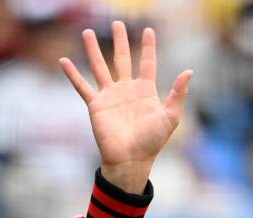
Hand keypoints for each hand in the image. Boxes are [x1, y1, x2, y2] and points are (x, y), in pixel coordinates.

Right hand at [60, 21, 191, 193]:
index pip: (147, 63)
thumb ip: (178, 93)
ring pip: (100, 67)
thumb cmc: (152, 142)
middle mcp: (126, 90)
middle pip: (122, 59)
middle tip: (118, 24)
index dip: (148, 47)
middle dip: (121, 41)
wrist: (131, 160)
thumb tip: (189, 71)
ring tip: (88, 32)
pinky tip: (63, 61)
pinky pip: (82, 86)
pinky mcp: (96, 105)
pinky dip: (72, 74)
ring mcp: (110, 96)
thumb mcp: (170, 117)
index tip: (149, 31)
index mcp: (145, 91)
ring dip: (94, 50)